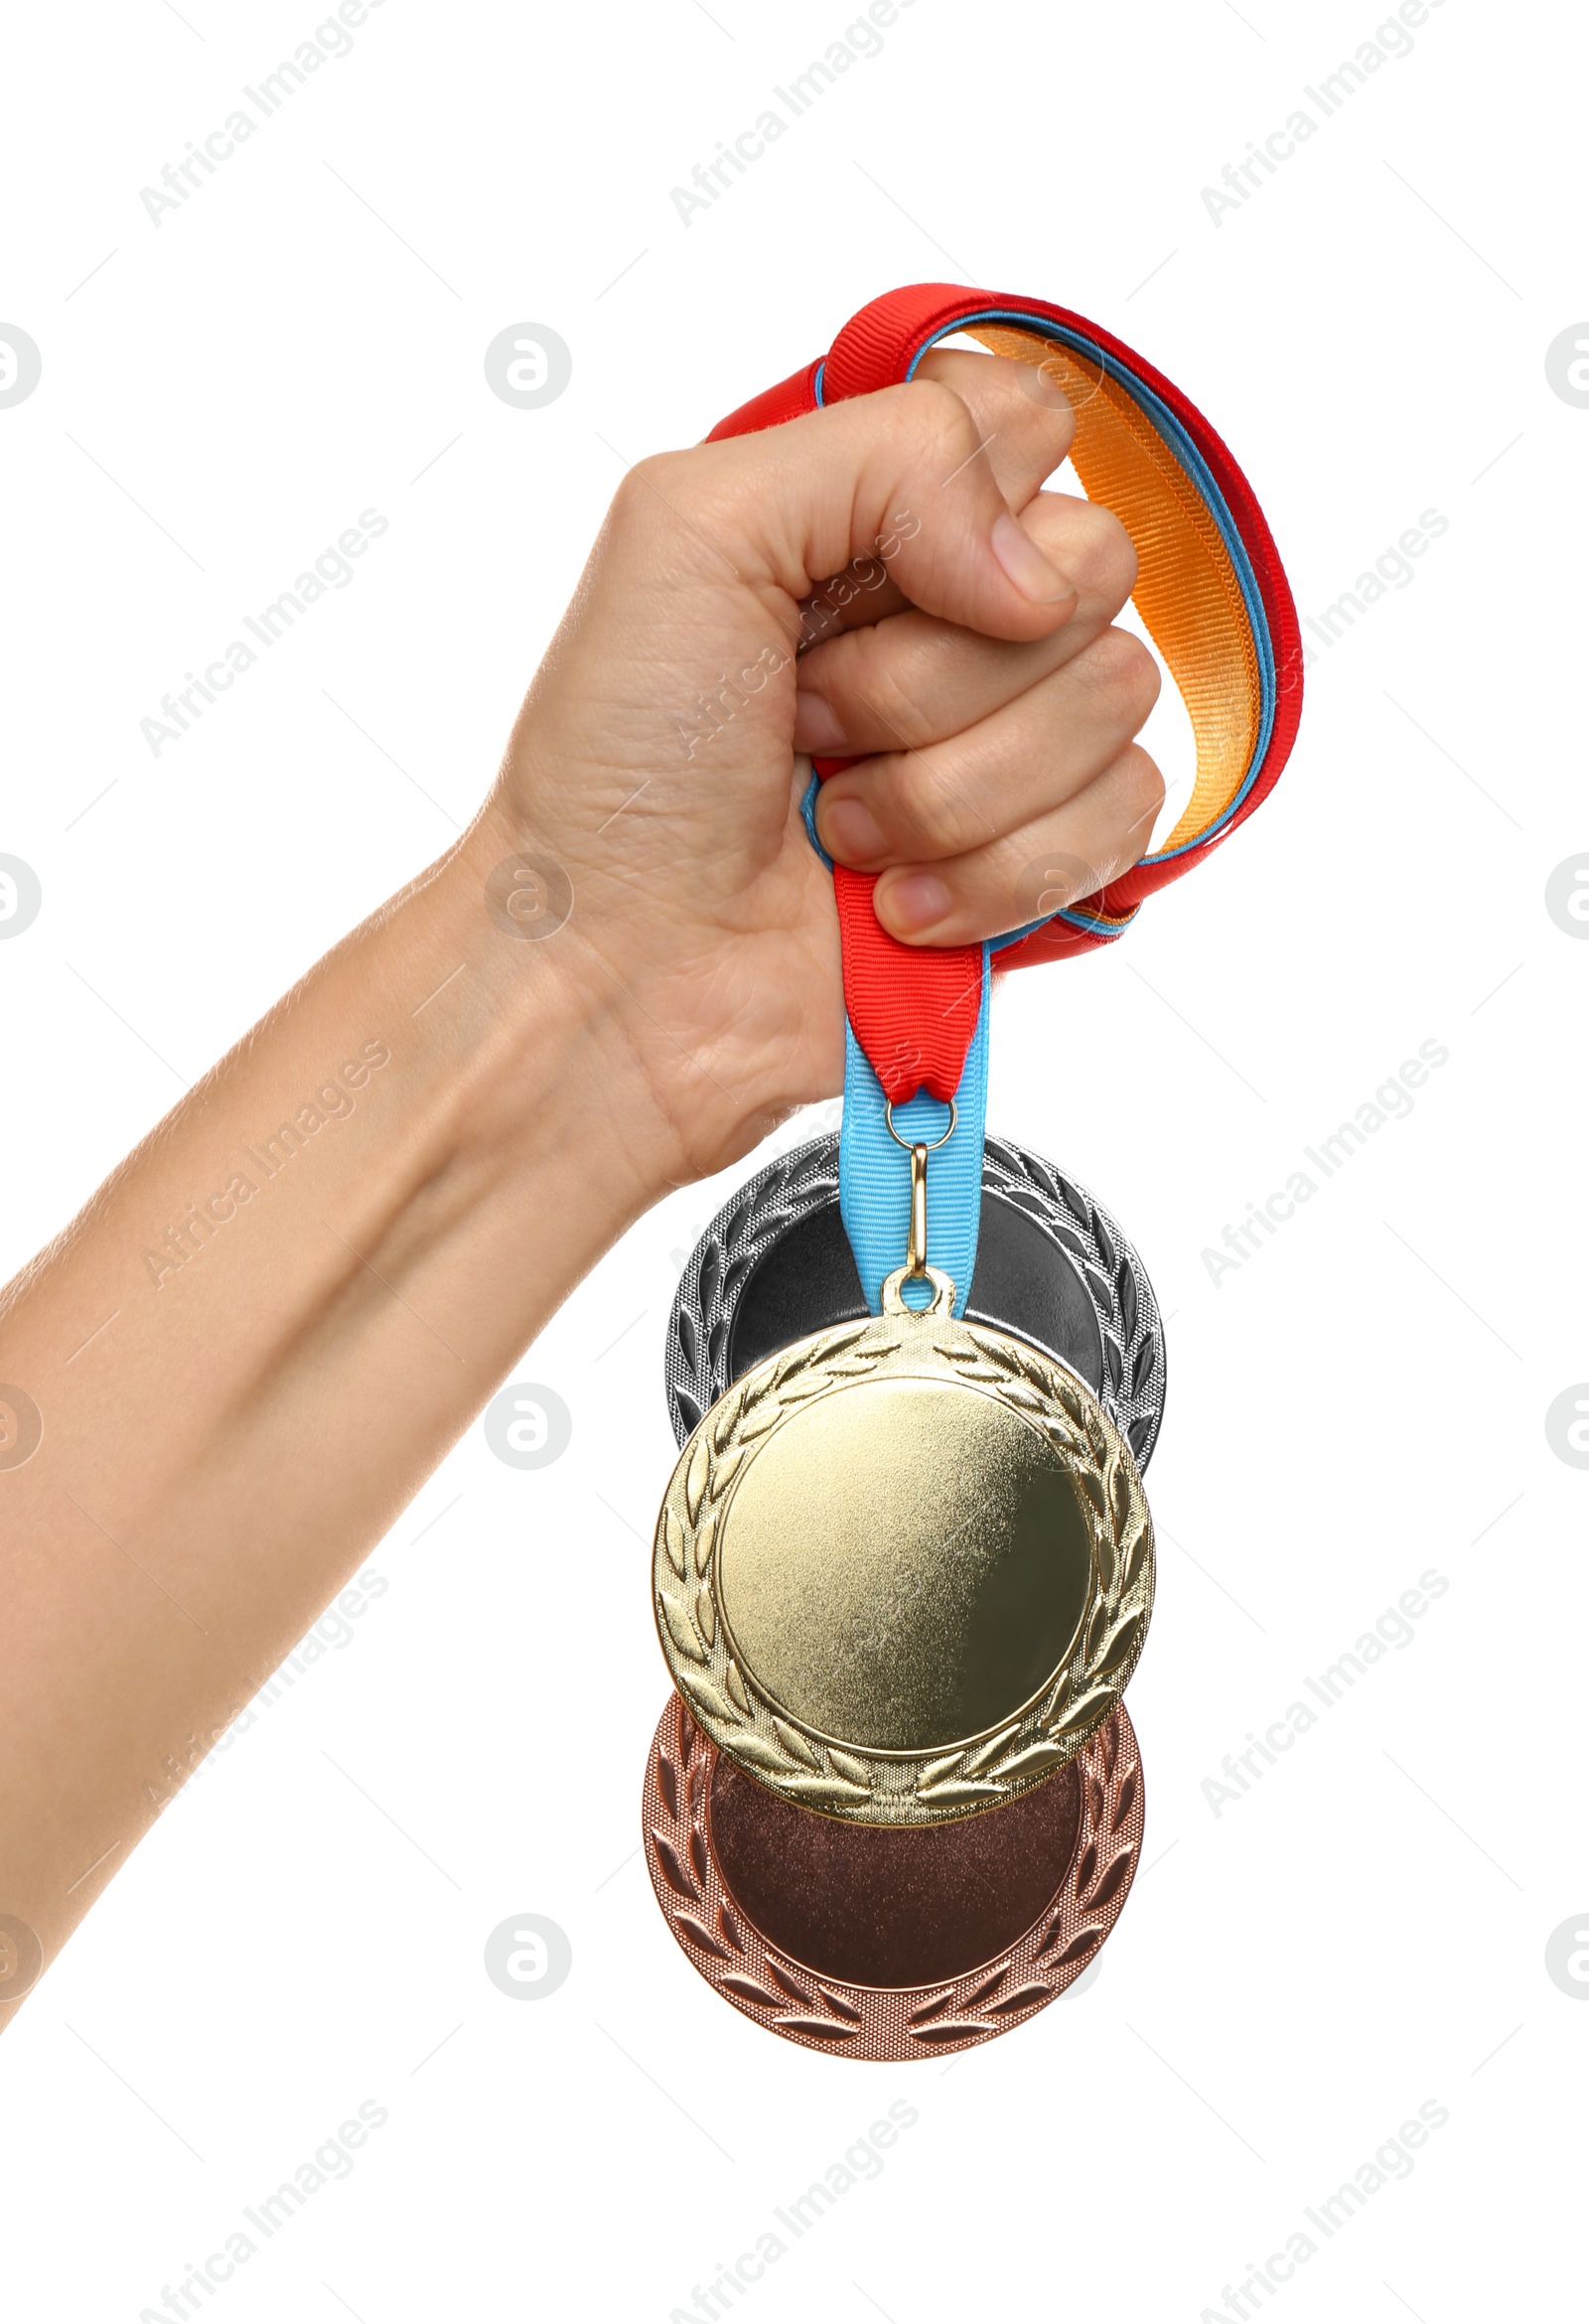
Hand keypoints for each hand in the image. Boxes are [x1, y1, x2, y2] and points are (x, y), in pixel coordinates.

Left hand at [488, 349, 1162, 1191]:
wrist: (619, 976)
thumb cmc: (619, 771)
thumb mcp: (693, 528)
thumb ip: (889, 448)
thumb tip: (1038, 567)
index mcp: (871, 518)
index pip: (1028, 425)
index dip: (969, 497)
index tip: (859, 578)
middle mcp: (951, 619)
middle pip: (1091, 564)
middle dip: (931, 668)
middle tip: (809, 720)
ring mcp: (1007, 745)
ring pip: (1115, 694)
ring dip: (949, 784)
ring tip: (840, 828)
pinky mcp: (1041, 862)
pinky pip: (1125, 816)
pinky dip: (993, 872)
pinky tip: (892, 904)